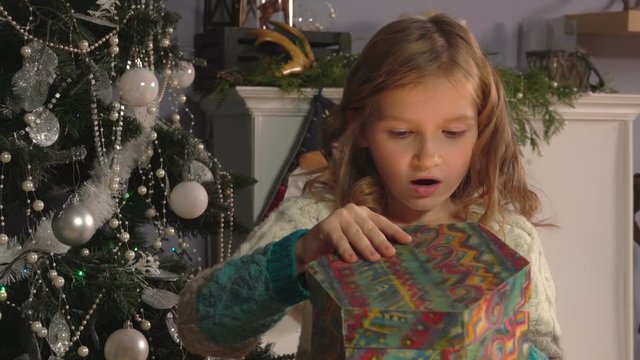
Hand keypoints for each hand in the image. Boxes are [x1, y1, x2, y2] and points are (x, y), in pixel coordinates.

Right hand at [294, 203, 411, 271]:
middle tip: (390, 253)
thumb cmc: (341, 244)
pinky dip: (345, 249)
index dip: (395, 231)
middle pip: (370, 228)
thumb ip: (373, 241)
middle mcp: (353, 212)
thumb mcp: (359, 240)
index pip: (382, 222)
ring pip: (355, 233)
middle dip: (381, 241)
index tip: (408, 241)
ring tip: (374, 258)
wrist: (313, 245)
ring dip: (365, 246)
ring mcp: (339, 217)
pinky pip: (338, 239)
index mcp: (364, 213)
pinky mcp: (326, 226)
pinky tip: (351, 259)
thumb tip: (395, 253)